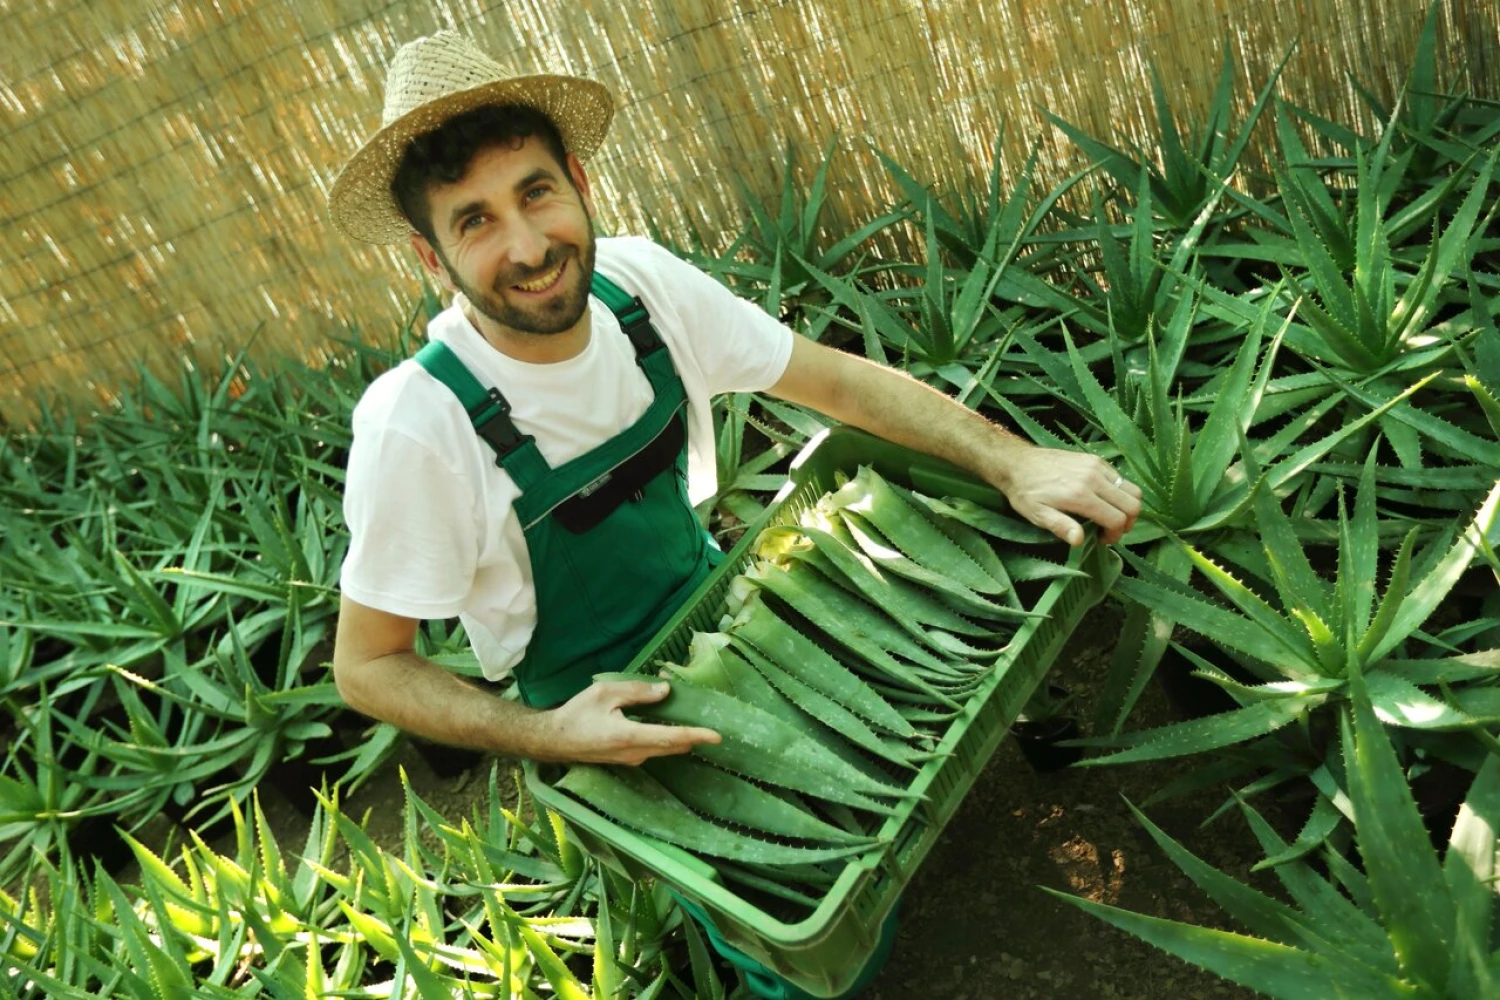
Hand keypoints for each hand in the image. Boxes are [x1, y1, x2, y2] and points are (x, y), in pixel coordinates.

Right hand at [543, 680, 720, 764]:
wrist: (555, 739)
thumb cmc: (578, 713)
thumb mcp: (606, 693)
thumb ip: (637, 692)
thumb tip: (666, 691)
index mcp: (630, 735)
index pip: (671, 737)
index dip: (696, 735)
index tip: (717, 737)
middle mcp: (635, 753)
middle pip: (673, 746)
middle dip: (693, 736)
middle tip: (710, 726)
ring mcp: (631, 759)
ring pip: (664, 749)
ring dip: (679, 737)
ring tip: (691, 720)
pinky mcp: (626, 759)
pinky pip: (653, 749)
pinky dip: (665, 738)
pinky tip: (667, 726)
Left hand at [989, 445, 1141, 545]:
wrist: (1017, 463)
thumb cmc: (1026, 492)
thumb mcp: (1037, 514)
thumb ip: (1060, 526)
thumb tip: (1080, 540)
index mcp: (1080, 495)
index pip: (1117, 519)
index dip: (1115, 535)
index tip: (1102, 540)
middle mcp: (1094, 478)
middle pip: (1132, 504)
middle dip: (1127, 523)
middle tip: (1109, 530)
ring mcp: (1096, 465)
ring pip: (1131, 489)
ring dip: (1126, 507)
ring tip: (1110, 516)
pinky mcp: (1095, 459)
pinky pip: (1120, 478)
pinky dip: (1119, 492)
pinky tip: (1101, 499)